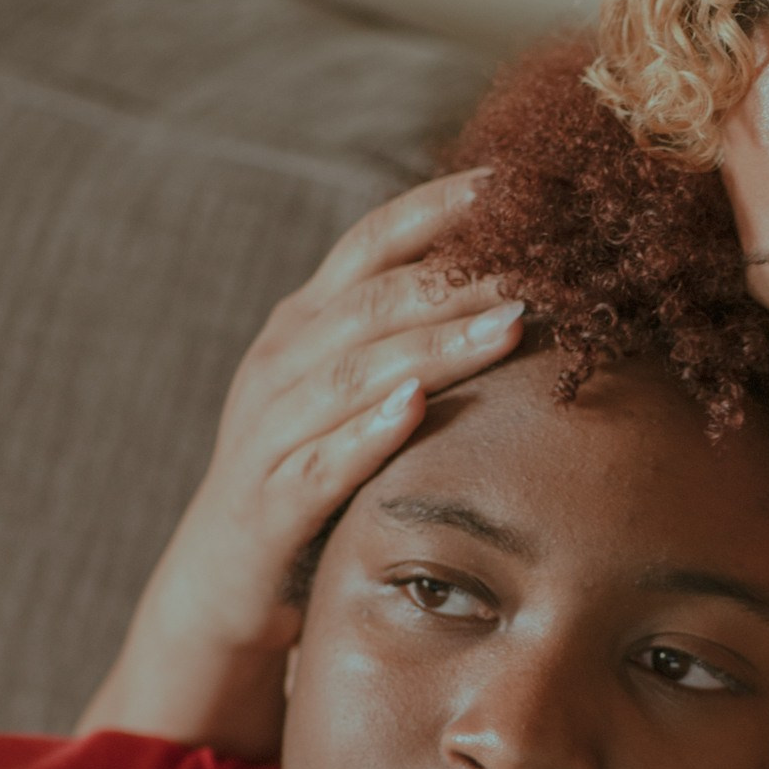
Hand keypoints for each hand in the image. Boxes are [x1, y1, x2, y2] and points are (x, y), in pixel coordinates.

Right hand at [81, 172, 526, 757]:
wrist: (224, 587)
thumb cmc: (312, 482)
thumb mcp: (357, 398)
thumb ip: (411, 343)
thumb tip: (517, 293)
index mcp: (307, 325)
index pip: (372, 243)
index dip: (438, 207)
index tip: (512, 180)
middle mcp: (281, 363)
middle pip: (376, 300)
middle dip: (460, 276)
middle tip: (543, 257)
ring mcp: (268, 431)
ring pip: (355, 372)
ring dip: (435, 345)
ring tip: (510, 324)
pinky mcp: (268, 504)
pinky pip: (320, 461)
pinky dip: (366, 433)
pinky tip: (413, 409)